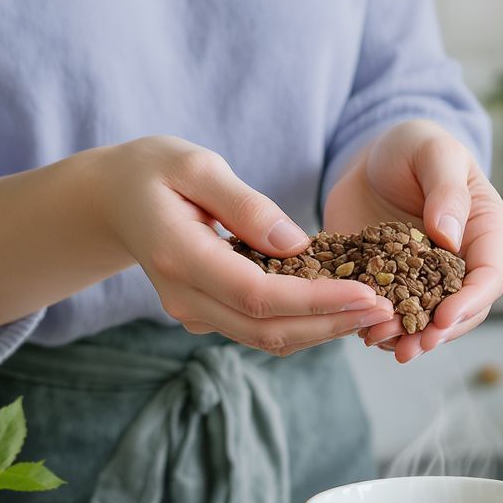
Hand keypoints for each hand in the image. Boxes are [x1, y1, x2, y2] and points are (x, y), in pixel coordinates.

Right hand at [95, 136, 394, 354]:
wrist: (112, 201)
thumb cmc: (152, 170)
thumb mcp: (193, 164)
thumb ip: (242, 203)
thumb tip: (295, 242)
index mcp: (179, 257)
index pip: (257, 296)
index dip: (317, 302)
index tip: (369, 293)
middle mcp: (185, 297)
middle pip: (268, 330)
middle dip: (333, 324)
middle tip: (390, 309)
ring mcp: (194, 313)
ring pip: (267, 339)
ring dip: (325, 330)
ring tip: (379, 312)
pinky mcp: (208, 314)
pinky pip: (261, 329)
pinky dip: (305, 324)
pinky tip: (344, 308)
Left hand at [324, 120, 502, 362]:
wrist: (375, 159)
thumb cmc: (415, 145)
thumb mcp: (433, 152)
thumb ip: (446, 189)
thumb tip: (450, 236)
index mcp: (486, 231)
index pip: (489, 277)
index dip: (470, 303)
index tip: (444, 318)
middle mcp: (463, 262)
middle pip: (462, 311)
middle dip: (436, 332)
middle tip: (410, 347)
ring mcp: (429, 279)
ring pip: (427, 320)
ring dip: (405, 336)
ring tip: (377, 340)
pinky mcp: (395, 285)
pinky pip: (394, 313)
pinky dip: (381, 326)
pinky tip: (360, 331)